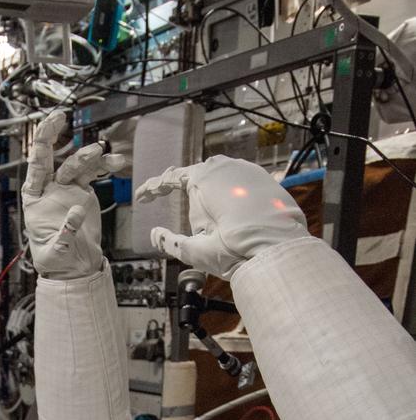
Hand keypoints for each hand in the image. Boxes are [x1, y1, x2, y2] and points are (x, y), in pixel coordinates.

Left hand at [22, 109, 125, 278]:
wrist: (75, 267)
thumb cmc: (56, 261)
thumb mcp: (55, 251)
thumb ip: (66, 231)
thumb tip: (77, 209)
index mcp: (34, 198)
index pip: (36, 167)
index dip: (41, 145)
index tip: (49, 125)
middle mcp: (49, 188)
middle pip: (51, 156)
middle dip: (53, 134)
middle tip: (60, 117)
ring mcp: (67, 188)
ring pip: (76, 163)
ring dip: (89, 156)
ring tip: (102, 154)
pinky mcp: (83, 192)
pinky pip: (93, 174)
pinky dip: (104, 166)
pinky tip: (115, 163)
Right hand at [135, 155, 308, 280]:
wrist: (276, 253)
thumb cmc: (232, 250)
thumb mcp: (193, 250)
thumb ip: (169, 241)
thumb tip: (155, 234)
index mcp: (203, 177)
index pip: (170, 178)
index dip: (153, 189)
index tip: (142, 197)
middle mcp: (227, 167)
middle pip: (198, 176)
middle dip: (186, 190)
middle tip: (174, 203)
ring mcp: (250, 172)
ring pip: (222, 178)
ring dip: (211, 194)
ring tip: (208, 216)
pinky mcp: (268, 182)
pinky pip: (242, 185)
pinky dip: (233, 196)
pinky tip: (233, 213)